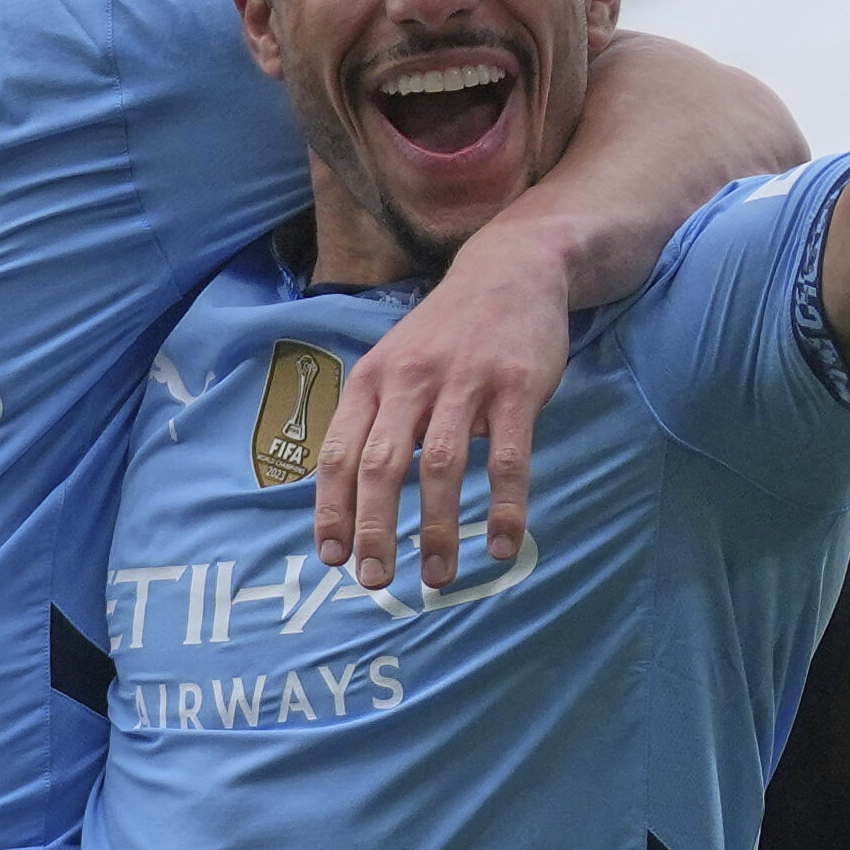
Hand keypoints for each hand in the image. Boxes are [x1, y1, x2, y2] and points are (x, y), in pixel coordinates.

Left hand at [320, 228, 570, 593]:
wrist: (511, 269)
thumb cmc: (444, 333)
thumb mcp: (392, 363)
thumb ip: (372, 420)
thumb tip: (346, 499)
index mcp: (371, 380)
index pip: (339, 453)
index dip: (332, 509)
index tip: (333, 558)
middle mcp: (410, 380)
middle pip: (383, 465)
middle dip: (375, 529)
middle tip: (375, 580)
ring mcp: (465, 382)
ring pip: (442, 467)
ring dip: (437, 529)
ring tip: (437, 577)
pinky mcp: (516, 386)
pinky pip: (508, 459)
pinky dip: (504, 507)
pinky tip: (500, 544)